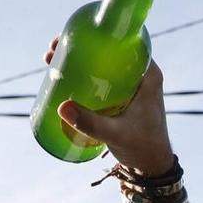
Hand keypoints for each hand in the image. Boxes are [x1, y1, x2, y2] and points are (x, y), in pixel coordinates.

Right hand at [45, 38, 174, 176]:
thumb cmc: (142, 148)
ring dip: (77, 60)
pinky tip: (62, 77)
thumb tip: (61, 107)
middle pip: (107, 50)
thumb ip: (91, 123)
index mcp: (147, 74)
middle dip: (79, 47)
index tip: (72, 35)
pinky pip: (99, 78)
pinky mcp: (121, 97)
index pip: (123, 41)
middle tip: (53, 50)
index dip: (97, 34)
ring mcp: (130, 85)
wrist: (152, 167)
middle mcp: (140, 74)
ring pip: (101, 64)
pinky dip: (82, 75)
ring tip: (51, 61)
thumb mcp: (116, 134)